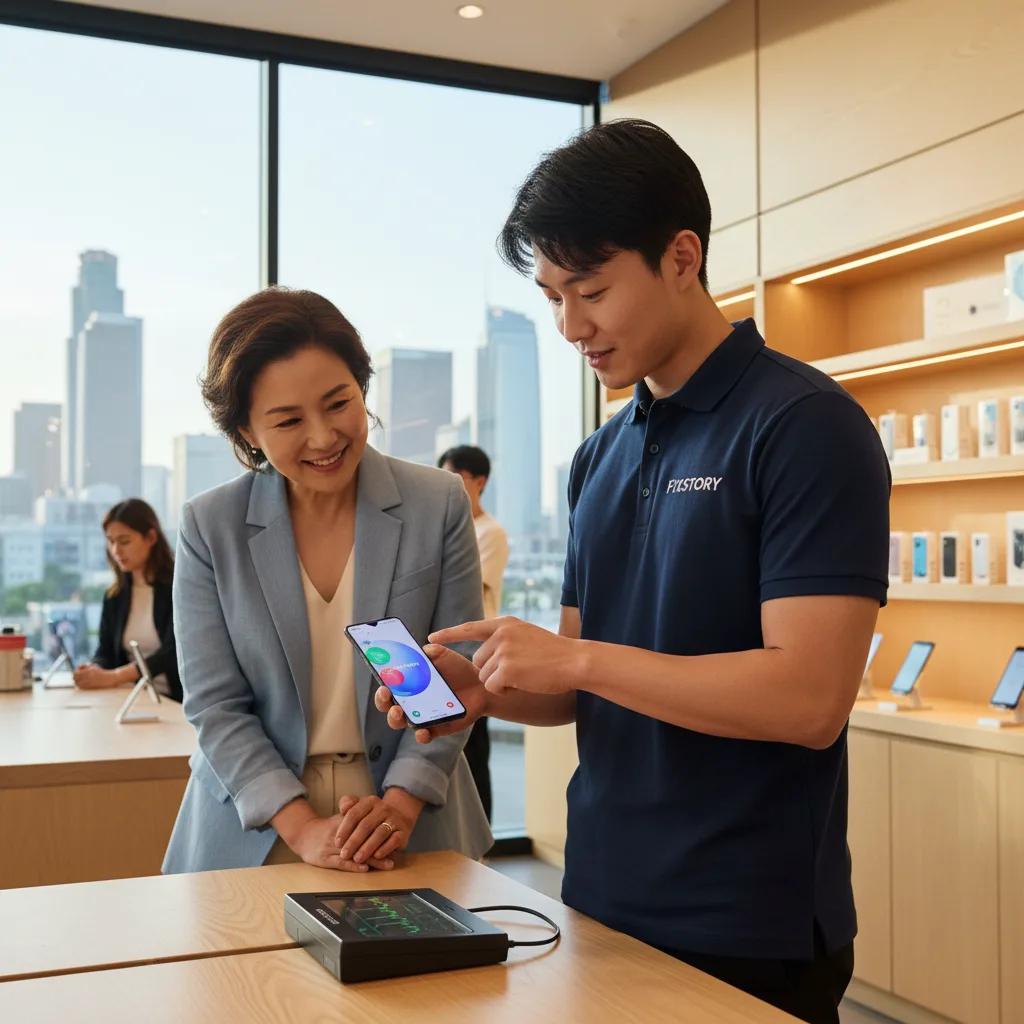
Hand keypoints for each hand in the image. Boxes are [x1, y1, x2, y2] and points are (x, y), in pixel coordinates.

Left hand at [73, 664, 122, 689]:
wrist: (109, 678)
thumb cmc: (101, 672)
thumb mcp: (93, 666)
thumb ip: (85, 666)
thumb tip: (78, 667)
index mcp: (88, 670)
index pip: (75, 673)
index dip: (74, 673)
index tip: (76, 673)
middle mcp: (87, 676)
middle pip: (75, 678)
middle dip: (75, 678)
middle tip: (77, 678)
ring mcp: (88, 682)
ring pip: (77, 683)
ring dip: (77, 682)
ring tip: (80, 681)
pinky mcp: (90, 687)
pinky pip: (81, 687)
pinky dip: (80, 686)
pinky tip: (83, 684)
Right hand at [289, 811, 391, 871]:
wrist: (303, 834)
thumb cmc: (327, 827)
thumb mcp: (341, 816)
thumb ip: (356, 812)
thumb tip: (377, 812)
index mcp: (345, 822)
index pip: (366, 826)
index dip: (381, 833)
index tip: (395, 838)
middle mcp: (339, 834)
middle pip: (363, 841)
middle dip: (381, 849)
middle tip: (395, 856)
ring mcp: (331, 846)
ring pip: (354, 853)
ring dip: (372, 859)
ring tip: (388, 864)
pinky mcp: (324, 858)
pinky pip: (340, 862)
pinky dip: (353, 866)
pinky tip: (364, 868)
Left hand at [335, 788, 423, 864]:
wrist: (399, 816)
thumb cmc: (371, 815)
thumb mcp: (359, 806)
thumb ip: (347, 804)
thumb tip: (343, 809)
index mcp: (369, 801)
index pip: (354, 814)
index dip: (344, 829)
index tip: (337, 843)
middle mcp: (383, 808)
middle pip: (366, 825)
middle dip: (354, 841)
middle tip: (344, 855)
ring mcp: (394, 819)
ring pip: (379, 833)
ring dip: (367, 847)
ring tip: (357, 859)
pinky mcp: (403, 831)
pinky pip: (394, 840)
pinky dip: (385, 848)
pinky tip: (376, 856)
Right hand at [374, 644, 487, 743]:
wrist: (480, 684)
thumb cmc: (458, 669)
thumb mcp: (443, 656)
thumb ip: (429, 652)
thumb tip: (419, 650)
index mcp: (409, 684)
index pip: (388, 688)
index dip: (381, 687)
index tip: (383, 684)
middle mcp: (411, 702)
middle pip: (388, 707)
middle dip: (383, 703)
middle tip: (386, 695)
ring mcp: (422, 716)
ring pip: (401, 723)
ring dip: (394, 719)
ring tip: (398, 712)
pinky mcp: (437, 728)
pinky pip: (424, 736)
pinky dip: (421, 735)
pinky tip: (422, 731)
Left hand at [430, 617, 582, 697]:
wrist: (575, 661)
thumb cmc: (555, 654)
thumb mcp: (527, 635)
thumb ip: (506, 639)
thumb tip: (484, 653)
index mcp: (505, 624)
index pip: (471, 627)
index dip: (450, 633)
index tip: (431, 638)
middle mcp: (501, 634)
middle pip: (478, 661)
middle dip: (493, 672)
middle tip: (519, 672)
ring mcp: (503, 650)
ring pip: (485, 676)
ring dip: (501, 683)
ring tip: (524, 676)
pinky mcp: (506, 669)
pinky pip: (493, 687)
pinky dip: (506, 691)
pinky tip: (523, 684)